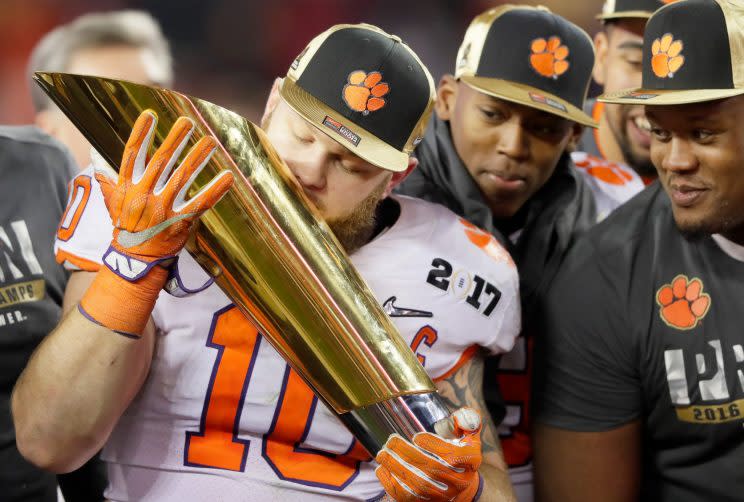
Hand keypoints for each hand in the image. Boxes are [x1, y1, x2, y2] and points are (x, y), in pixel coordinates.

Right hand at [95, 110, 232, 279]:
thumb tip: (94, 162)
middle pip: (161, 161)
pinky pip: (200, 203)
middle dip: (175, 140)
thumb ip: (108, 181)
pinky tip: (228, 176)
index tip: (150, 114)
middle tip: (188, 121)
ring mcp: (163, 209)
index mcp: (127, 187)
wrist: (135, 259)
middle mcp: (144, 195)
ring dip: (198, 157)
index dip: (140, 134)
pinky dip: (215, 190)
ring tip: (211, 140)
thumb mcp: (111, 204)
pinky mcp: (180, 222)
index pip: (131, 155)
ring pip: (182, 178)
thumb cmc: (125, 228)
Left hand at [376, 408, 482, 501]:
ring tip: (382, 454)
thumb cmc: (459, 451)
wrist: (459, 483)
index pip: (455, 456)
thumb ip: (467, 422)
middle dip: (408, 454)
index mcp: (470, 461)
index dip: (434, 446)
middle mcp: (459, 481)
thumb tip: (460, 415)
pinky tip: (382, 470)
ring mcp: (443, 495)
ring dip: (397, 468)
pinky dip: (392, 484)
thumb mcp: (468, 436)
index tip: (416, 436)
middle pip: (433, 469)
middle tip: (391, 441)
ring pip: (419, 485)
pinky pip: (409, 498)